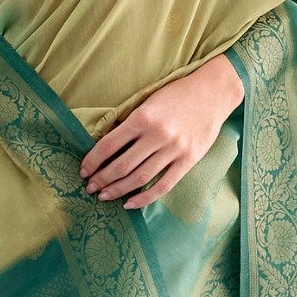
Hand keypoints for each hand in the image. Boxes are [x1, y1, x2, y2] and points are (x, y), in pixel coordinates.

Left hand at [80, 54, 242, 207]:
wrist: (213, 93)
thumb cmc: (177, 95)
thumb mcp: (149, 101)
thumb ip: (131, 124)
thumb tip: (107, 147)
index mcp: (143, 117)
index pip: (109, 145)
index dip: (93, 161)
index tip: (84, 171)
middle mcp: (157, 135)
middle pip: (122, 165)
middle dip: (102, 179)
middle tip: (90, 188)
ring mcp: (174, 150)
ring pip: (140, 178)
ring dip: (118, 190)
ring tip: (104, 196)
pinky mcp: (188, 160)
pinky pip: (163, 185)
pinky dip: (145, 198)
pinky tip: (130, 203)